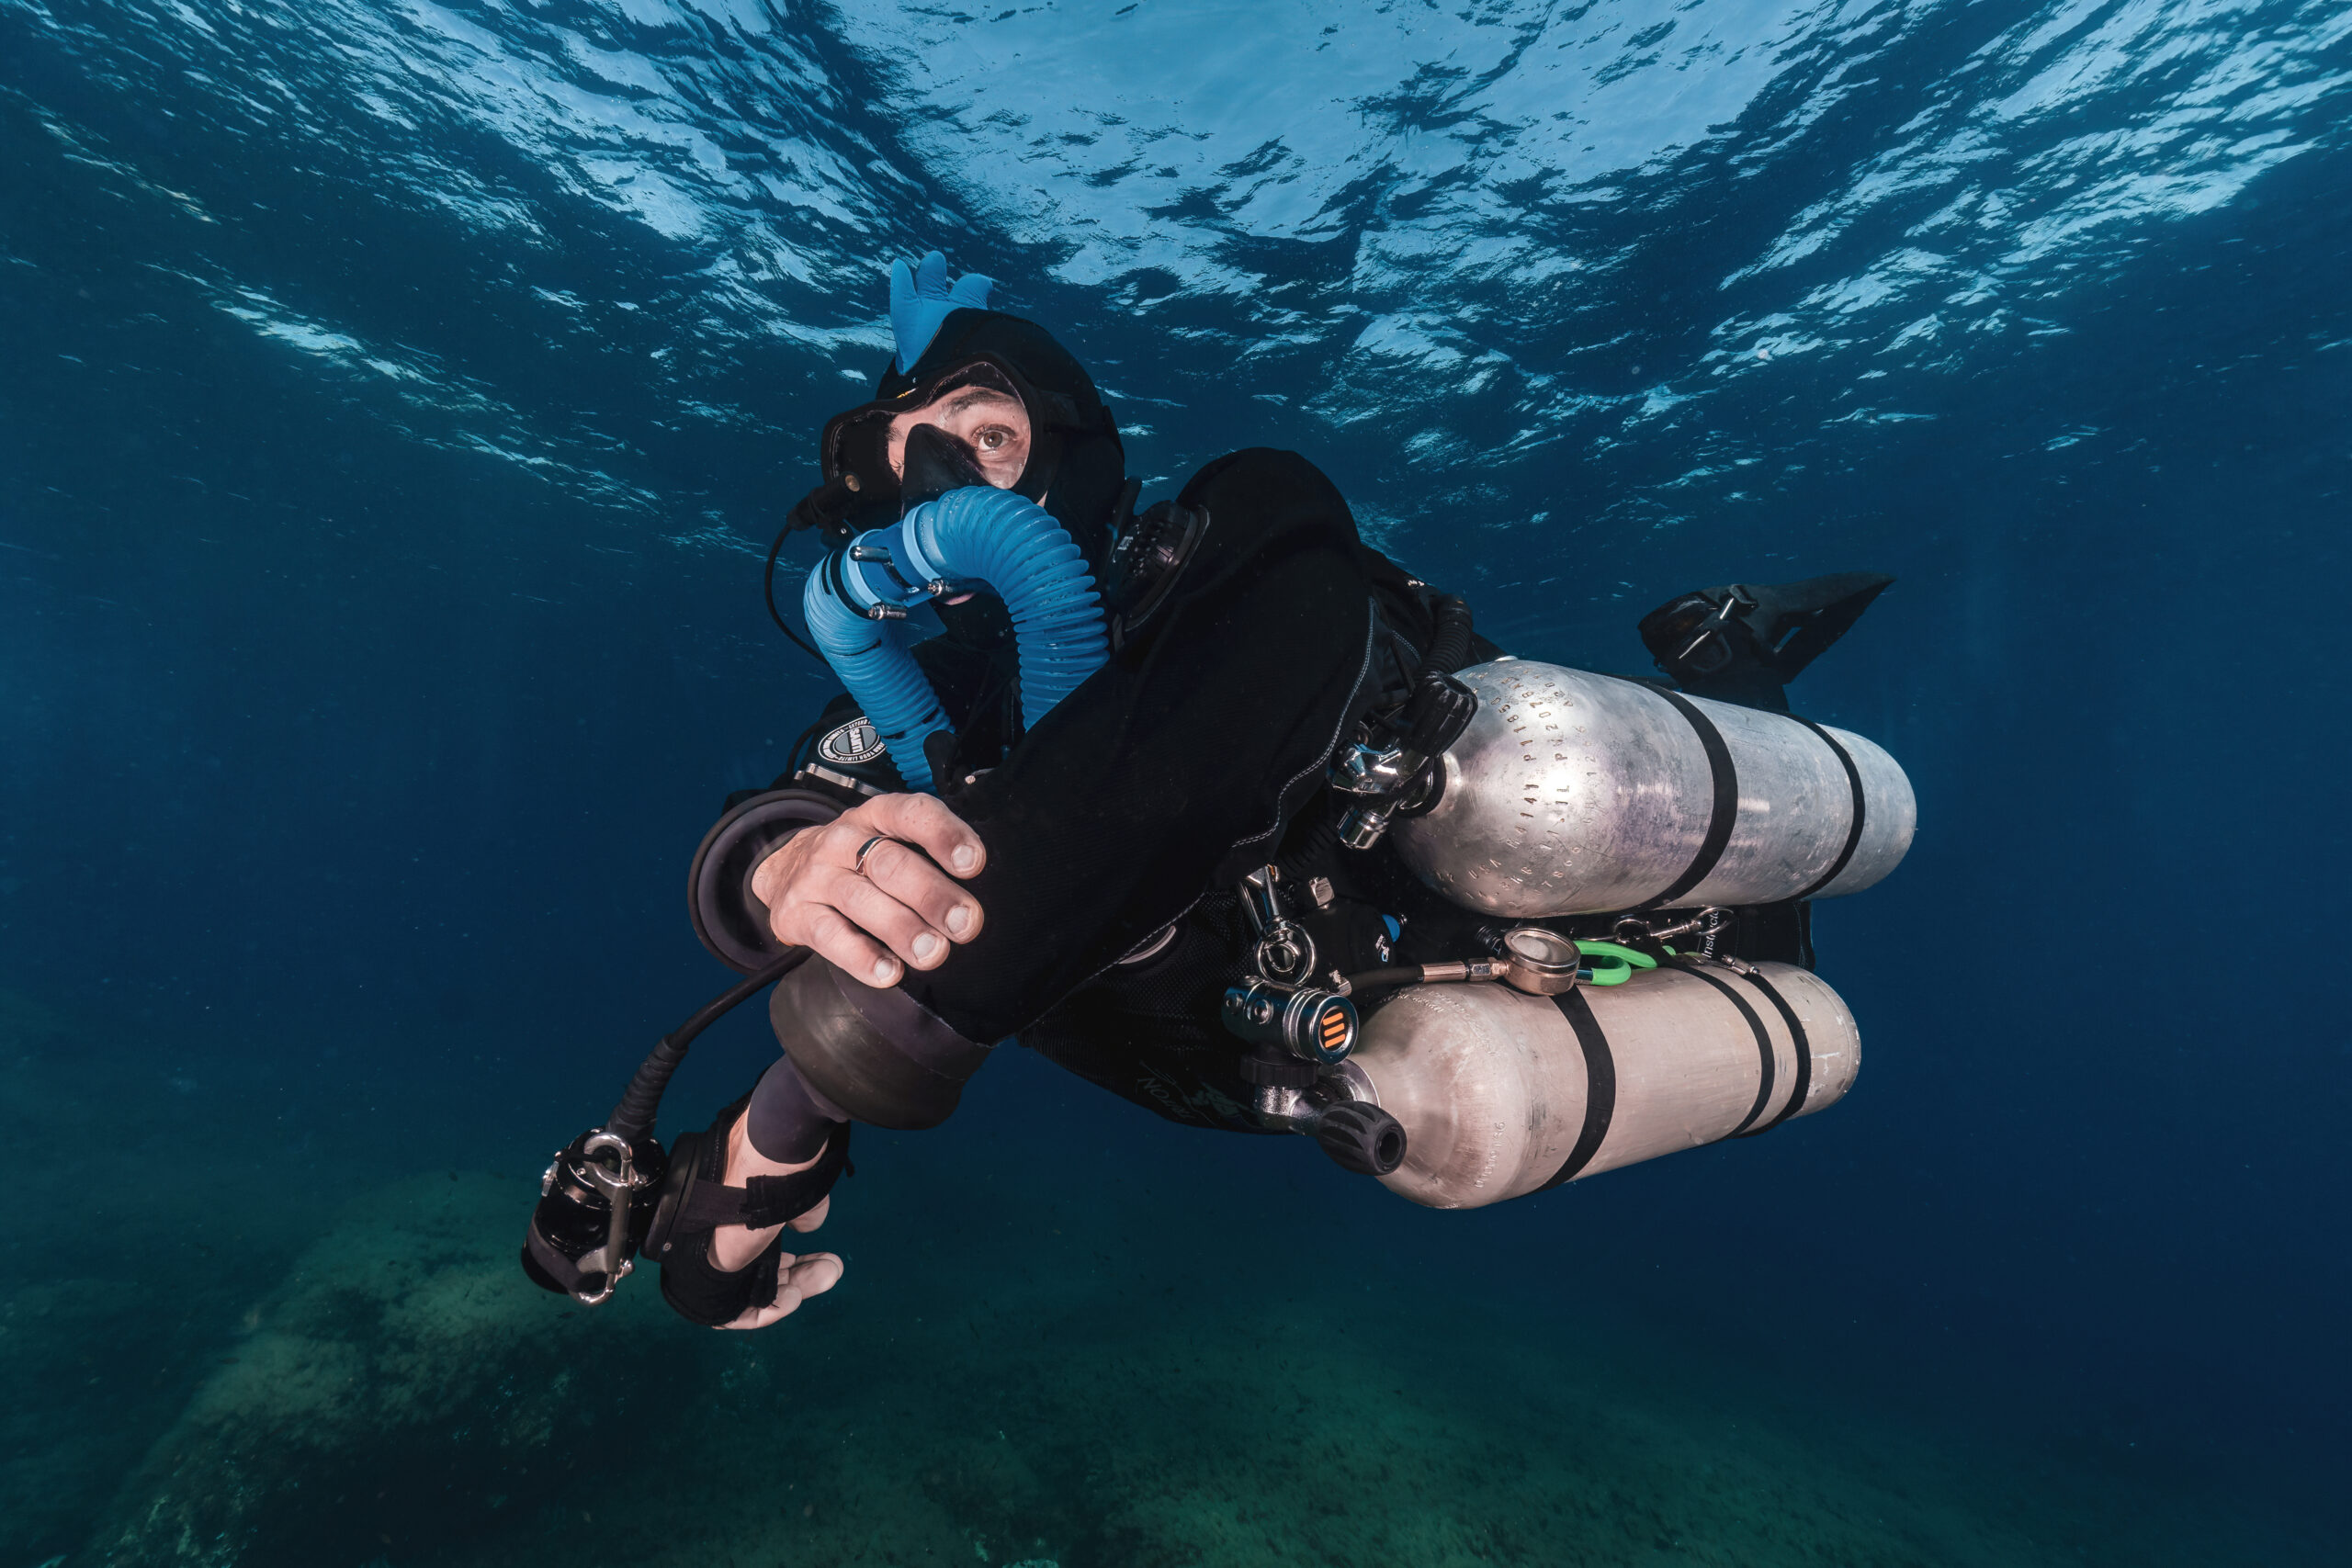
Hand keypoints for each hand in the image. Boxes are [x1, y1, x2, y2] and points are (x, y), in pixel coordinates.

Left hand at [712, 1108, 844, 1331]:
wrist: (751, 1181)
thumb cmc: (773, 1181)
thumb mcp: (795, 1198)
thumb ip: (803, 1214)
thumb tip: (809, 1223)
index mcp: (743, 1226)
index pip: (768, 1254)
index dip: (796, 1262)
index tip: (822, 1258)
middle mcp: (730, 1246)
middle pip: (767, 1275)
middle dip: (805, 1277)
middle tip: (832, 1270)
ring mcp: (721, 1268)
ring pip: (758, 1294)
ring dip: (795, 1292)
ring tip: (824, 1277)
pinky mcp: (713, 1290)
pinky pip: (741, 1314)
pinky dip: (772, 1310)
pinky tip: (794, 1297)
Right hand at [751, 792, 985, 987]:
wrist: (783, 873)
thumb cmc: (860, 860)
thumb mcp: (888, 841)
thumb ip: (927, 857)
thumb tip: (980, 899)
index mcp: (876, 815)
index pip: (911, 813)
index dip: (944, 835)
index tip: (974, 862)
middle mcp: (843, 839)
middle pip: (890, 864)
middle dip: (933, 895)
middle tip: (967, 923)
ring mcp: (816, 875)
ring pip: (862, 901)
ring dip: (902, 928)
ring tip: (934, 953)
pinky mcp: (796, 913)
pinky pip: (830, 936)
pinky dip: (861, 957)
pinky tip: (889, 973)